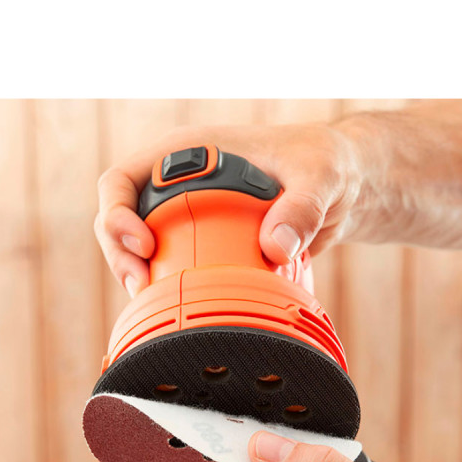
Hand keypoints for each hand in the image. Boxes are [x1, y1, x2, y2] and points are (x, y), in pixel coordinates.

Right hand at [94, 123, 357, 295]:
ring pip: (142, 247)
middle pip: (123, 218)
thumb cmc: (327, 163)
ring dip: (138, 276)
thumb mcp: (320, 176)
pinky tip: (179, 310)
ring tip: (153, 302)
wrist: (344, 187)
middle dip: (121, 255)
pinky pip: (172, 265)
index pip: (124, 178)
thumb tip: (273, 248)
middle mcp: (181, 181)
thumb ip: (302, 207)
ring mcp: (191, 213)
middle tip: (141, 286)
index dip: (117, 213)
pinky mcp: (207, 242)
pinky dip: (168, 288)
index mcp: (191, 151)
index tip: (145, 244)